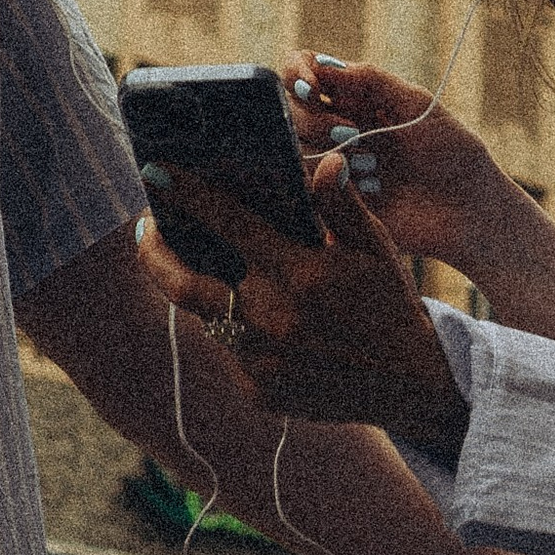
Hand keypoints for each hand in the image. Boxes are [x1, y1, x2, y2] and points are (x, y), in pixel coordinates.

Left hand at [142, 153, 468, 458]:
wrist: (410, 385)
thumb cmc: (390, 303)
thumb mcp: (376, 249)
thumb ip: (343, 206)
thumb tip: (327, 162)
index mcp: (302, 275)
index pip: (228, 224)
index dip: (187, 195)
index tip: (155, 170)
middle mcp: (274, 320)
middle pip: (186, 284)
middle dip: (155, 254)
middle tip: (144, 228)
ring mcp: (263, 362)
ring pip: (206, 316)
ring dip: (192, 288)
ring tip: (183, 260)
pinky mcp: (260, 392)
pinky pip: (228, 351)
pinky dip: (227, 325)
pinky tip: (233, 306)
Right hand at [282, 51, 490, 266]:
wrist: (469, 211)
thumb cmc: (452, 153)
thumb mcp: (417, 104)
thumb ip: (372, 80)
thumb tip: (322, 66)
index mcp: (355, 97)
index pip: (304, 70)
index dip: (297, 73)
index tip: (312, 89)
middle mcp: (337, 126)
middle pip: (290, 109)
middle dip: (315, 119)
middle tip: (354, 134)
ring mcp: (333, 164)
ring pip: (293, 148)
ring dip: (328, 152)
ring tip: (371, 167)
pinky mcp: (334, 202)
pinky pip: (307, 188)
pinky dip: (326, 182)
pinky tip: (363, 188)